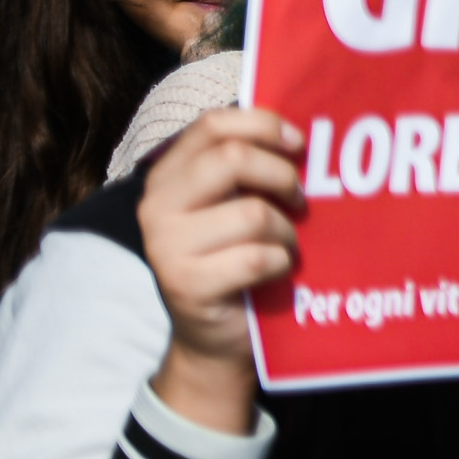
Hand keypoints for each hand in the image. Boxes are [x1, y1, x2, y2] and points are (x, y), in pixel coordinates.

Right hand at [140, 106, 303, 433]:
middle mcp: (156, 206)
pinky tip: (274, 272)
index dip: (264, 125)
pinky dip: (281, 263)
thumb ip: (251, 165)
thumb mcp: (237, 202)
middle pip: (232, 159)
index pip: (213, 124)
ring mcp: (165, 246)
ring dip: (286, 231)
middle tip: (299, 201)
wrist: (217, 334)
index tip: (300, 144)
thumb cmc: (237, 256)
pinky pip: (257, 257)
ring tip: (284, 246)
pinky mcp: (185, 284)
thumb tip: (302, 131)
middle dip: (282, 177)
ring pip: (252, 213)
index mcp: (169, 176)